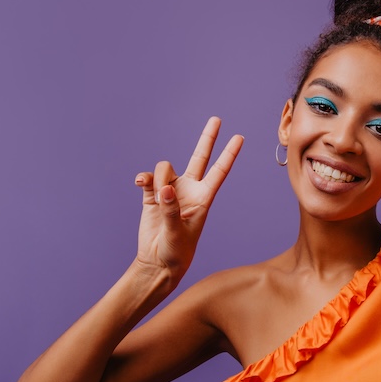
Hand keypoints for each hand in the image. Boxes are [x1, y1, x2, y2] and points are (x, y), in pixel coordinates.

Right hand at [134, 117, 242, 281]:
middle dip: (208, 138)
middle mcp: (188, 190)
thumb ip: (171, 210)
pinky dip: (144, 178)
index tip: (239, 137)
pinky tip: (141, 184)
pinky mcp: (151, 196)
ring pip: (165, 168)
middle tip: (217, 119)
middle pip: (199, 157)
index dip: (229, 154)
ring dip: (159, 178)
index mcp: (203, 199)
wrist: (157, 262)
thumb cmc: (175, 253)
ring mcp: (170, 191)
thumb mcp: (177, 234)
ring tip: (157, 200)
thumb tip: (164, 189)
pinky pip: (148, 178)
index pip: (219, 172)